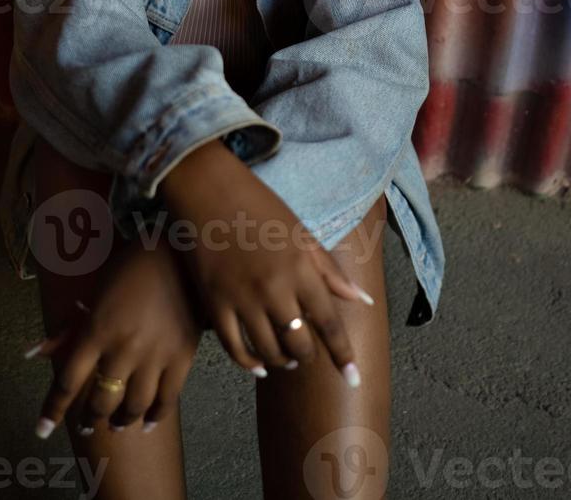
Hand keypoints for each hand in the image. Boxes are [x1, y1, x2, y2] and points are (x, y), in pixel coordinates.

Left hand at [24, 230, 205, 438]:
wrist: (178, 252)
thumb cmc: (130, 267)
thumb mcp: (95, 292)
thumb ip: (69, 330)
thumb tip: (33, 354)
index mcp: (96, 330)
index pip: (67, 381)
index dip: (53, 409)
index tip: (43, 430)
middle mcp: (122, 348)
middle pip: (101, 400)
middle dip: (90, 418)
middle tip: (88, 425)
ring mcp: (154, 355)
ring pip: (133, 405)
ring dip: (122, 420)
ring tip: (117, 423)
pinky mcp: (182, 357)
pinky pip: (167, 398)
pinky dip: (156, 415)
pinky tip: (148, 422)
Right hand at [158, 139, 373, 386]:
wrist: (208, 190)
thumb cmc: (259, 205)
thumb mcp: (301, 232)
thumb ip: (330, 271)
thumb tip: (363, 301)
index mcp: (301, 270)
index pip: (329, 323)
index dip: (343, 355)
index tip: (354, 380)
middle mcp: (275, 290)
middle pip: (300, 344)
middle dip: (309, 356)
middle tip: (308, 353)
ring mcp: (242, 299)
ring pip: (269, 351)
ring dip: (282, 361)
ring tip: (286, 359)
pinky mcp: (215, 304)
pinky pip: (235, 348)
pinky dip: (249, 363)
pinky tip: (258, 366)